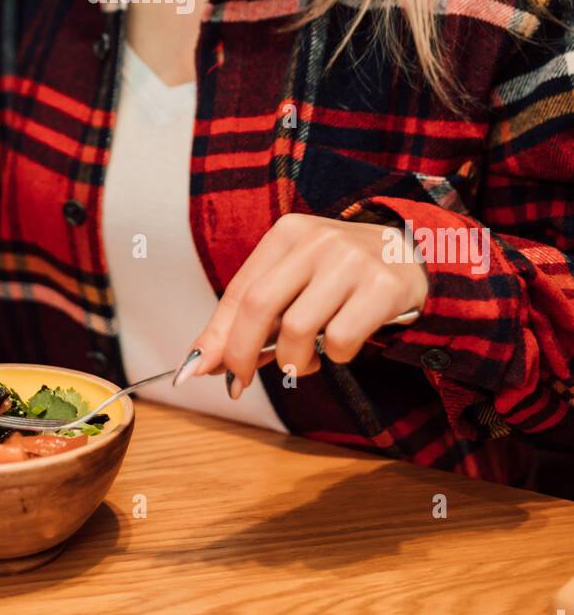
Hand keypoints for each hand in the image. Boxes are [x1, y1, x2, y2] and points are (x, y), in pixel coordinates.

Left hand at [184, 213, 428, 396]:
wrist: (415, 256)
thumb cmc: (343, 274)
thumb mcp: (298, 279)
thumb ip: (255, 314)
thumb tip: (204, 360)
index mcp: (288, 233)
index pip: (241, 290)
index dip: (217, 335)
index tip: (200, 369)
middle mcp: (317, 241)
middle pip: (260, 306)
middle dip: (242, 353)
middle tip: (240, 381)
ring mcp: (351, 261)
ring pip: (298, 330)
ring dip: (295, 362)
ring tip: (308, 360)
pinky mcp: (382, 287)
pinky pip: (340, 341)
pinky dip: (334, 357)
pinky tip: (342, 346)